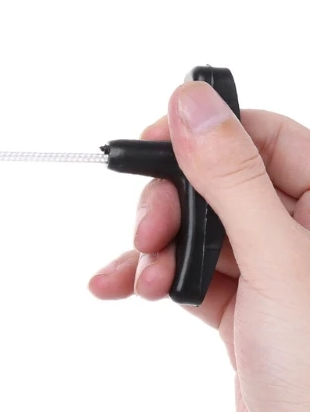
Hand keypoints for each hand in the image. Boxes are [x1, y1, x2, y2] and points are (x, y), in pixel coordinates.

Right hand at [90, 82, 309, 411]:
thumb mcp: (275, 263)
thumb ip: (230, 179)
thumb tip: (192, 104)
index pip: (260, 136)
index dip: (202, 134)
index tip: (153, 146)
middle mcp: (297, 232)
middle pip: (214, 182)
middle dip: (169, 205)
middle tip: (150, 233)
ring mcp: (266, 271)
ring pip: (193, 230)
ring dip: (153, 248)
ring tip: (142, 278)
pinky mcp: (238, 307)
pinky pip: (183, 273)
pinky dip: (147, 277)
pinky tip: (119, 287)